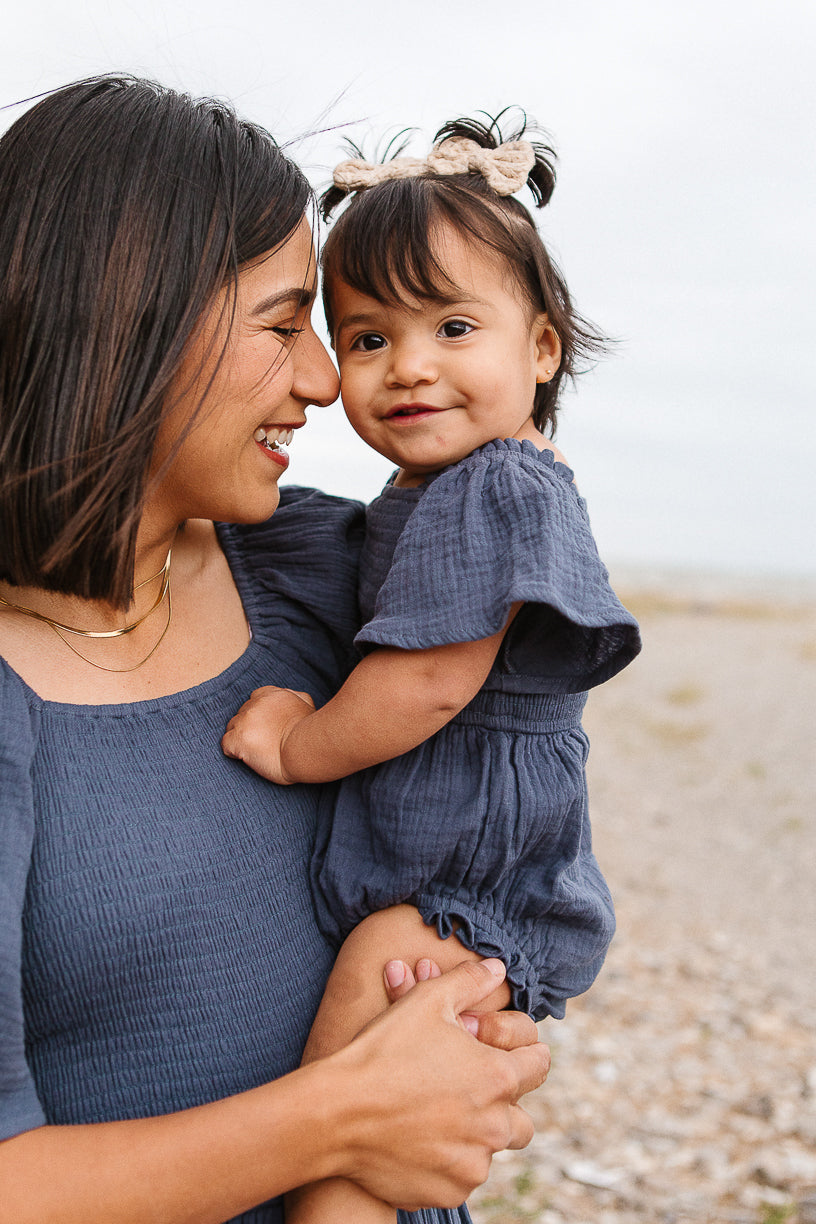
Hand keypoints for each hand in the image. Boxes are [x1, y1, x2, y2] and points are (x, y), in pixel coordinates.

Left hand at [221, 686, 314, 782]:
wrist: (307, 751)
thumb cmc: (311, 734)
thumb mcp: (307, 705)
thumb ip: (295, 697)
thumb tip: (290, 696)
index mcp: (272, 694)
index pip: (255, 698)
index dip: (259, 714)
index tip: (266, 727)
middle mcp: (256, 703)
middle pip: (242, 713)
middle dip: (249, 726)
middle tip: (264, 742)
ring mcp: (245, 720)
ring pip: (232, 727)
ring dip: (241, 738)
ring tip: (257, 751)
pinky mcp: (239, 739)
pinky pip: (226, 744)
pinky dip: (233, 752)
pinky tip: (247, 757)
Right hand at [331, 959, 549, 1209]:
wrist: (337, 1114)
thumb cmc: (383, 1051)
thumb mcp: (427, 1001)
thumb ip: (469, 982)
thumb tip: (499, 969)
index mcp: (498, 1077)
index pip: (539, 1064)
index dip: (525, 1053)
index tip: (507, 1052)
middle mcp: (495, 1126)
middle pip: (522, 1119)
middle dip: (504, 1104)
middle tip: (469, 1090)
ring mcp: (473, 1164)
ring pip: (491, 1150)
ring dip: (476, 1135)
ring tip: (440, 1115)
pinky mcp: (450, 1191)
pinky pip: (462, 1178)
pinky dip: (449, 1163)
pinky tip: (420, 1141)